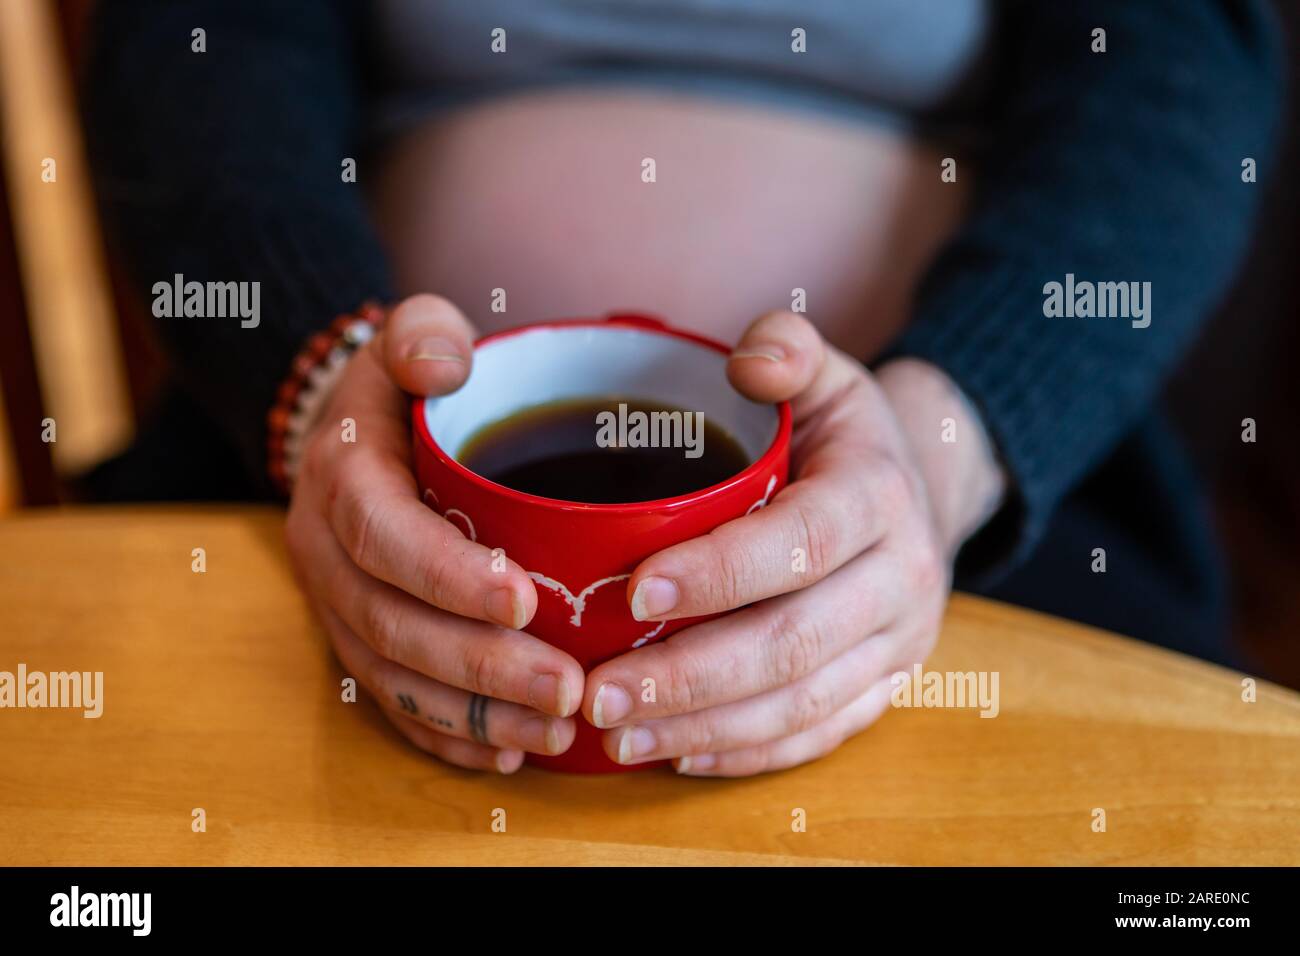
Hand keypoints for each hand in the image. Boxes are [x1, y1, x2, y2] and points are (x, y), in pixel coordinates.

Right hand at [285, 295, 583, 772]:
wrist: (350, 434)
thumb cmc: (399, 388)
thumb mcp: (408, 335)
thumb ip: (423, 335)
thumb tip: (445, 362)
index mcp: (342, 479)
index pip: (385, 536)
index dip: (448, 575)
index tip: (526, 600)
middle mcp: (328, 554)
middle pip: (394, 626)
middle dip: (481, 665)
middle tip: (567, 688)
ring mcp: (338, 607)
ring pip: (396, 679)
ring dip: (475, 715)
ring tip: (555, 731)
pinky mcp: (358, 641)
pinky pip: (392, 703)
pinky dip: (448, 737)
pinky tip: (508, 754)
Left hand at [582, 311, 1005, 775]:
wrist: (923, 495)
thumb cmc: (844, 438)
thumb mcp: (827, 375)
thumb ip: (788, 350)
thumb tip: (747, 361)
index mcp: (879, 496)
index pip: (800, 543)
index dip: (719, 573)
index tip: (632, 593)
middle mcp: (901, 579)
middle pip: (794, 642)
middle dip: (690, 677)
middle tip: (598, 693)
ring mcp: (898, 644)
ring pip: (802, 705)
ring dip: (704, 728)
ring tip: (617, 737)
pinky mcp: (886, 687)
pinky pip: (820, 735)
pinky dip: (747, 754)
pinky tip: (677, 755)